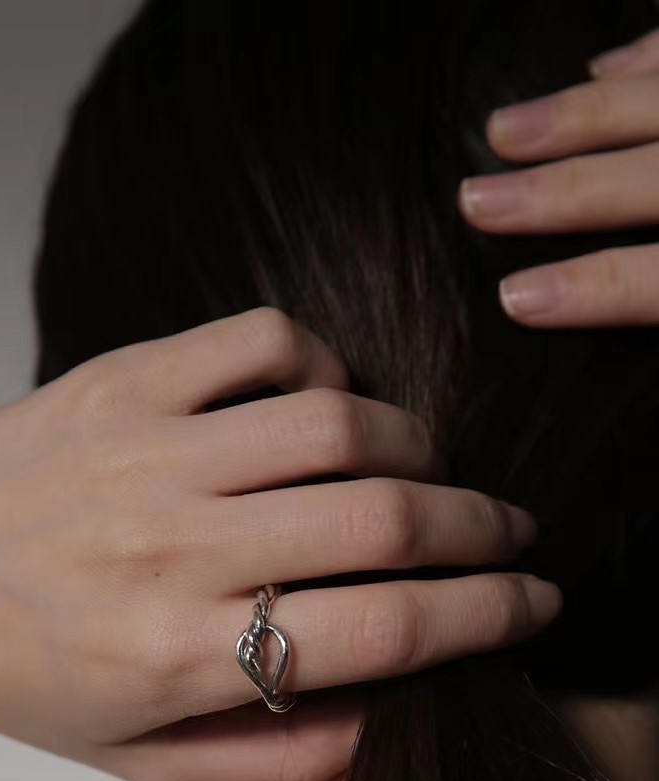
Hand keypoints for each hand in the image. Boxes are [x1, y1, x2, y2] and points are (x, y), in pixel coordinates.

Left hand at [0, 307, 558, 780]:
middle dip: (479, 529)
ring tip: (420, 477)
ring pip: (337, 423)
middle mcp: (173, 551)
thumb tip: (384, 718)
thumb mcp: (136, 763)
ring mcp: (148, 455)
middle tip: (508, 536)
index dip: (485, 616)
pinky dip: (322, 365)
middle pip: (382, 520)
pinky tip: (321, 407)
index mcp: (178, 656)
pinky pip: (261, 343)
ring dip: (413, 449)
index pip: (382, 630)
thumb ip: (266, 756)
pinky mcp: (122, 383)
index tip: (532, 602)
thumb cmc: (22, 678)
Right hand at [457, 26, 658, 325]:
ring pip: (654, 104)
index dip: (585, 292)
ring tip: (502, 131)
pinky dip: (643, 56)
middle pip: (641, 184)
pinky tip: (602, 68)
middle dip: (553, 193)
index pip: (651, 281)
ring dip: (573, 118)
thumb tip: (643, 390)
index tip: (512, 299)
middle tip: (474, 202)